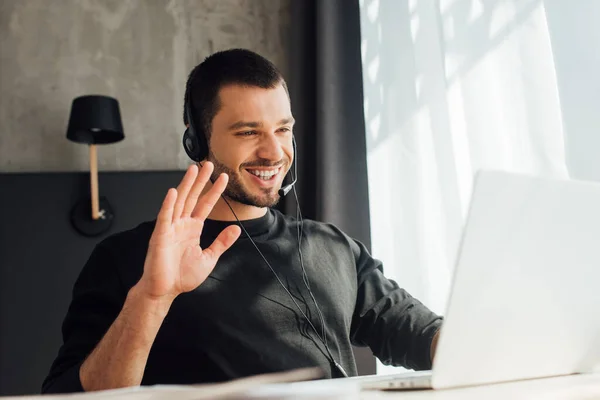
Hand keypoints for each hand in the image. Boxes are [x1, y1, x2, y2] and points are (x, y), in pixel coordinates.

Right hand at [137, 162, 240, 301]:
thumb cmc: (181, 277)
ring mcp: (170, 228)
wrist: (165, 291)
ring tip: (193, 170)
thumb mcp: (209, 258)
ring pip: (179, 201)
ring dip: (186, 185)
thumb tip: (236, 228)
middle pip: (192, 197)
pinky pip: (164, 217)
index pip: (205, 204)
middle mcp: (181, 224)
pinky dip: (168, 204)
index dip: (214, 191)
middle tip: (208, 164)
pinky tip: (173, 192)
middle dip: (201, 180)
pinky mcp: (160, 236)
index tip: (223, 178)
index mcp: (192, 229)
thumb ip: (221, 242)